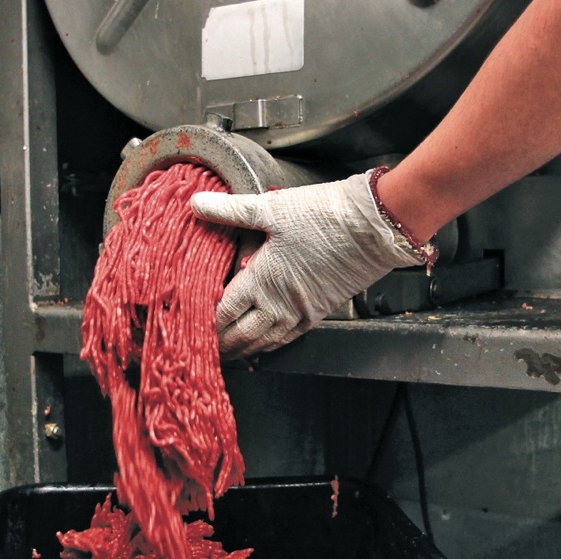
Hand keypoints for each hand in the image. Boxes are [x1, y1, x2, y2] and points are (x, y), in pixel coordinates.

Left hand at [191, 171, 425, 358]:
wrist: (373, 228)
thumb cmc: (324, 216)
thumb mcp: (271, 208)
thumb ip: (230, 209)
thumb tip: (195, 203)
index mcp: (262, 280)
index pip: (222, 312)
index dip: (202, 322)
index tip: (186, 326)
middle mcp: (279, 304)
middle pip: (240, 335)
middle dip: (218, 344)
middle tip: (199, 349)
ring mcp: (301, 312)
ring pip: (263, 342)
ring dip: (242, 350)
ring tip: (226, 353)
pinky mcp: (319, 312)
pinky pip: (287, 338)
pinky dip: (269, 346)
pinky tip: (263, 344)